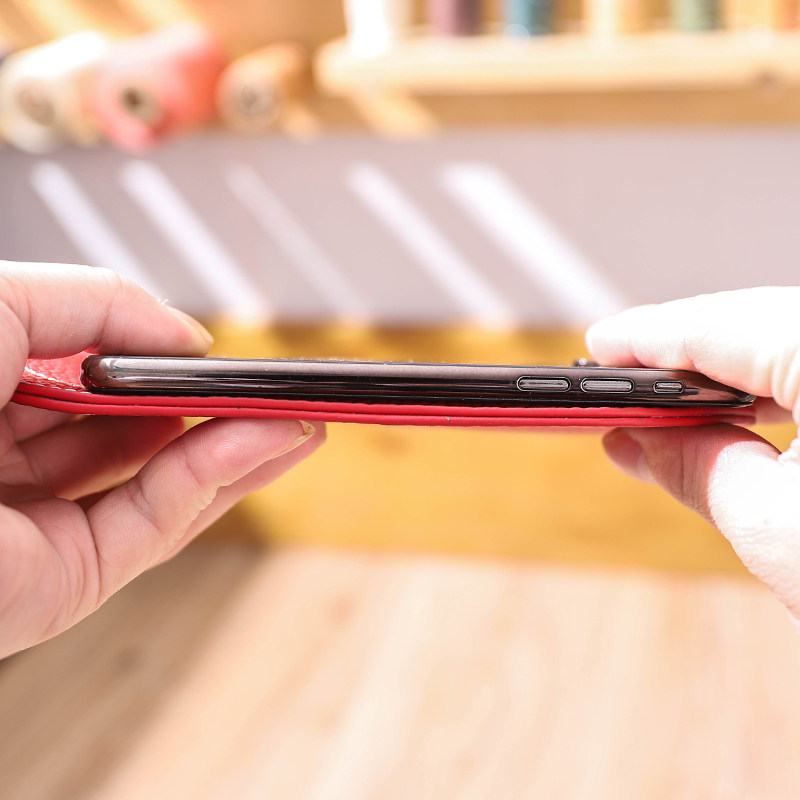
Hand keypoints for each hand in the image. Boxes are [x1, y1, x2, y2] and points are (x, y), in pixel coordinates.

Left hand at [0, 262, 323, 657]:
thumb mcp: (1, 305)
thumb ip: (101, 303)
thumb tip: (187, 337)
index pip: (95, 383)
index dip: (164, 366)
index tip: (222, 355)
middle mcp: (15, 465)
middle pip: (141, 436)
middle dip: (218, 412)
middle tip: (281, 391)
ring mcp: (44, 527)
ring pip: (163, 482)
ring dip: (240, 446)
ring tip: (299, 416)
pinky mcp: (70, 580)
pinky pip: (160, 519)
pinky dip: (222, 477)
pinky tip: (267, 440)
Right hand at [586, 287, 799, 624]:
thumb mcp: (778, 531)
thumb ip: (694, 466)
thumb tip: (635, 439)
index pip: (721, 323)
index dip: (645, 335)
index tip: (597, 348)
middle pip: (761, 320)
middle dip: (685, 350)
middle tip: (619, 383)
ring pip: (793, 336)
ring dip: (731, 368)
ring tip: (671, 404)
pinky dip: (781, 379)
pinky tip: (749, 407)